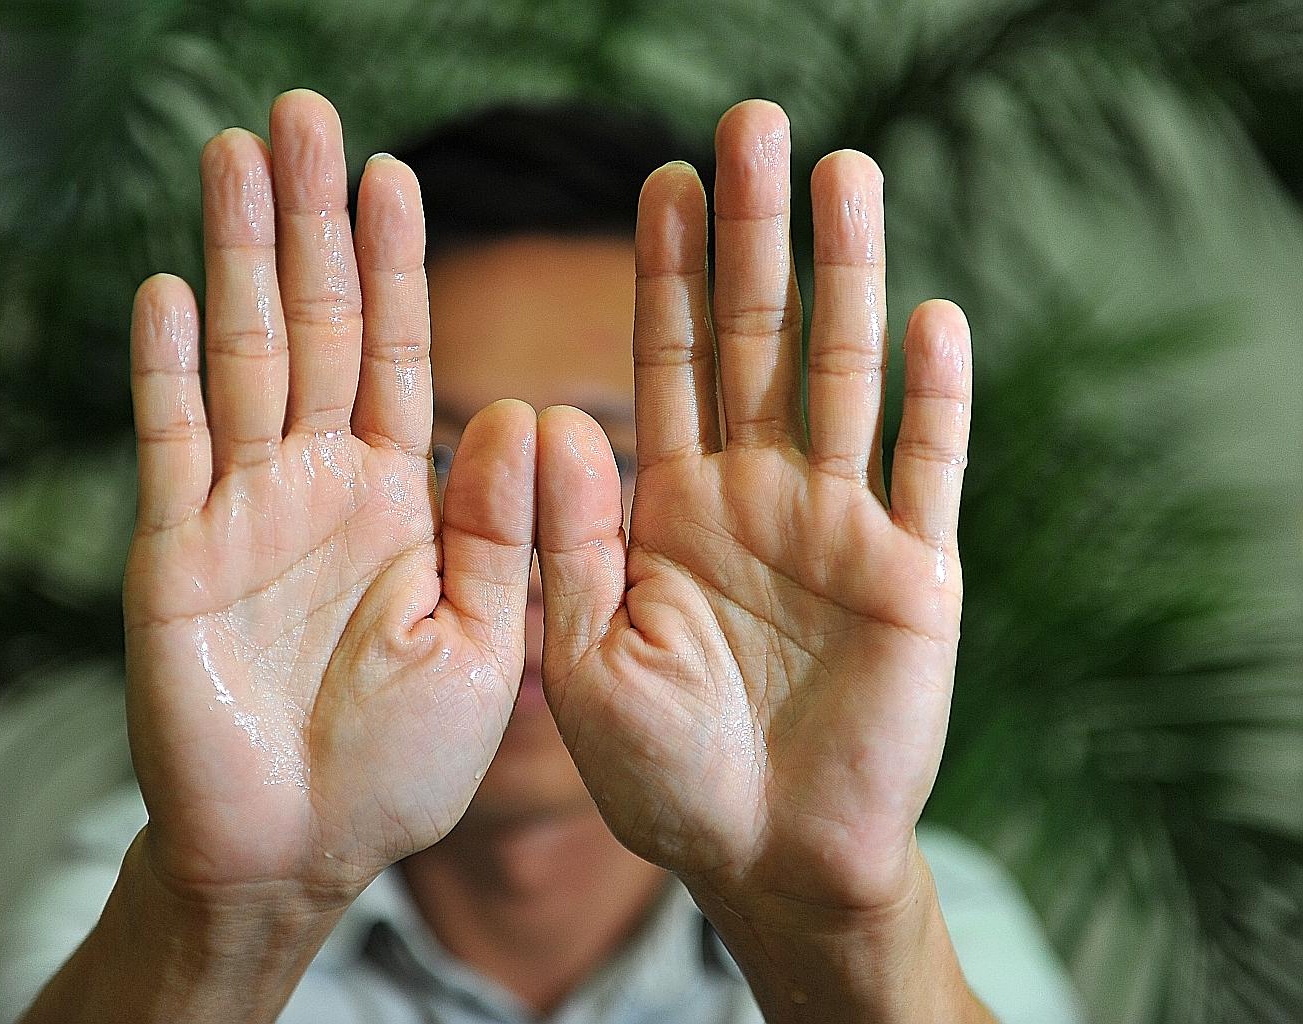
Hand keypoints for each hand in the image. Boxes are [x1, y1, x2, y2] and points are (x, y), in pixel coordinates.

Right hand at [123, 91, 534, 904]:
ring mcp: (242, 512)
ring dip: (237, 257)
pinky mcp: (175, 558)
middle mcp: (317, 483)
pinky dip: (166, 371)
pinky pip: (171, 448)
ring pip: (239, 358)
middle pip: (313, 325)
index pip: (396, 353)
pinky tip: (169, 289)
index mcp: (399, 498)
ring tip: (236, 156)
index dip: (394, 265)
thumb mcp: (484, 645)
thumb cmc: (401, 762)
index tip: (395, 174)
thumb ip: (503, 534)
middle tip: (301, 114)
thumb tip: (530, 409)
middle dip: (309, 221)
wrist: (301, 849)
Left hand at [534, 101, 972, 917]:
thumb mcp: (584, 658)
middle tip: (750, 124)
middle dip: (754, 237)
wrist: (761, 856)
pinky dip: (934, 401)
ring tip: (844, 173)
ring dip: (848, 277)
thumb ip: (568, 542)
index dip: (670, 272)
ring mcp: (841, 525)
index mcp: (672, 505)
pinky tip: (932, 317)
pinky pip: (928, 472)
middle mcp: (758, 493)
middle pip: (759, 340)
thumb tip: (544, 412)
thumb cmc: (660, 771)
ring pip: (845, 378)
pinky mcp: (914, 576)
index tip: (662, 181)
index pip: (668, 362)